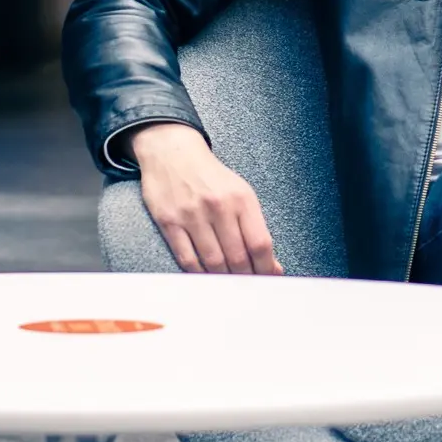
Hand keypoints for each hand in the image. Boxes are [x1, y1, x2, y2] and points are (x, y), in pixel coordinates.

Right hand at [129, 122, 282, 275]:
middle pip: (238, 257)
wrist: (174, 153)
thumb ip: (254, 226)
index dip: (266, 267)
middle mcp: (219, 206)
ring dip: (223, 280)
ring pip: (213, 262)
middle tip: (248, 288)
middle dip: (246, 278)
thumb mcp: (240, 192)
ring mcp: (192, 215)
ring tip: (228, 285)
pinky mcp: (170, 222)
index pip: (259, 242)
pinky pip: (187, 259)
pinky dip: (198, 274)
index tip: (269, 279)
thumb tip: (271, 263)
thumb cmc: (210, 177)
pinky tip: (205, 277)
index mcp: (241, 198)